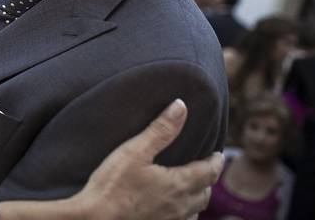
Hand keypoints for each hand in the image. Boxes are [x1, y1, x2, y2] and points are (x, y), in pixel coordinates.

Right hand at [72, 99, 223, 218]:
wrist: (96, 218)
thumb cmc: (113, 184)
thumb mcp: (135, 151)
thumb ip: (160, 130)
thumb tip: (181, 107)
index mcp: (179, 183)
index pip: (209, 172)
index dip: (216, 162)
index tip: (218, 154)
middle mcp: (180, 205)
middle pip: (206, 193)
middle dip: (208, 179)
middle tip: (205, 167)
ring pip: (195, 210)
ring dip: (198, 197)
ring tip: (191, 186)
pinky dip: (185, 212)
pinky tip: (172, 206)